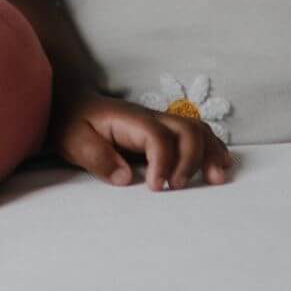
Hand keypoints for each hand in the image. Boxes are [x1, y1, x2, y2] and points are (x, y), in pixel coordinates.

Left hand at [52, 91, 230, 189]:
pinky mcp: (164, 131)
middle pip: (186, 130)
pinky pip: (197, 135)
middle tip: (178, 186)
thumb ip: (97, 158)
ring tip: (216, 179)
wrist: (71, 104)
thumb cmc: (72, 124)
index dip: (163, 162)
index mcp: (129, 120)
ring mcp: (160, 122)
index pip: (157, 137)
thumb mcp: (73, 141)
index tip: (156, 187)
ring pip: (197, 130)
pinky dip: (211, 150)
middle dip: (192, 159)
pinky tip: (219, 167)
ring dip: (210, 154)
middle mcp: (150, 117)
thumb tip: (126, 179)